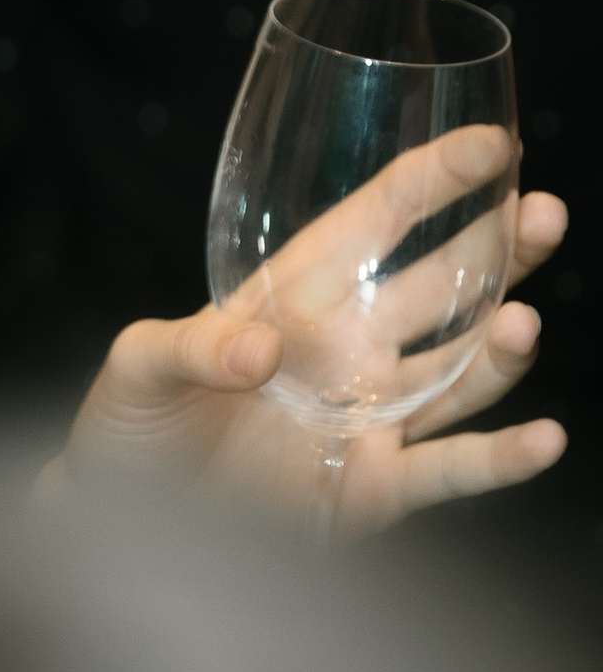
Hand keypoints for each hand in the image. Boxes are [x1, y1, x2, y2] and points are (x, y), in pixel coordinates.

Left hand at [55, 126, 566, 532]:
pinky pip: (450, 469)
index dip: (436, 180)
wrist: (126, 525)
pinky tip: (544, 439)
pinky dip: (500, 459)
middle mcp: (349, 347)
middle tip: (545, 213)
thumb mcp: (139, 368)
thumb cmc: (130, 427)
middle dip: (500, 247)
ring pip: (462, 371)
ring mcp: (370, 416)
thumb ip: (191, 349)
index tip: (495, 146)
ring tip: (524, 324)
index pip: (379, 220)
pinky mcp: (375, 489)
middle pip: (446, 284)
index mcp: (297, 296)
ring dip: (502, 349)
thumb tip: (260, 352)